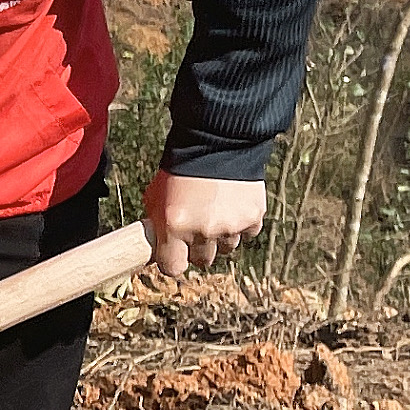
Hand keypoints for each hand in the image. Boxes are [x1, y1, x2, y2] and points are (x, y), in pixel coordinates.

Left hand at [144, 172, 265, 277]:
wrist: (216, 141)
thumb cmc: (179, 170)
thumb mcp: (156, 197)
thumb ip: (158, 225)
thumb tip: (159, 247)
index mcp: (174, 226)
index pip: (173, 268)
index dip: (173, 261)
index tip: (173, 254)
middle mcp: (204, 230)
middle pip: (202, 260)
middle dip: (197, 248)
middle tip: (195, 228)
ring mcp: (231, 226)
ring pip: (226, 248)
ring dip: (220, 236)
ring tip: (215, 211)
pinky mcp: (253, 218)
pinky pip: (247, 233)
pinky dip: (241, 224)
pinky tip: (232, 205)